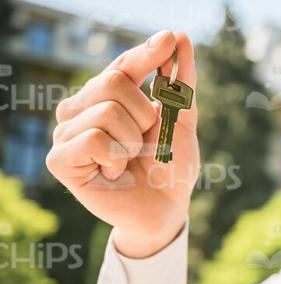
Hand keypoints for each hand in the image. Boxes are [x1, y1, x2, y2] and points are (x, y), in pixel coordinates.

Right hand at [46, 30, 198, 257]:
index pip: (123, 66)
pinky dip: (117, 158)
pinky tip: (114, 173)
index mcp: (104, 98)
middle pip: (113, 82)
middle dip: (146, 115)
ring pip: (107, 111)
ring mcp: (66, 134)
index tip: (171, 38)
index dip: (146, 54)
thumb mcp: (180, 120)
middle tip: (146, 142)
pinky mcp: (60, 160)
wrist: (166, 210)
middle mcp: (79, 111)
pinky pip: (95, 138)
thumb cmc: (170, 166)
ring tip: (130, 161)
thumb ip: (180, 82)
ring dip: (134, 142)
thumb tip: (181, 37)